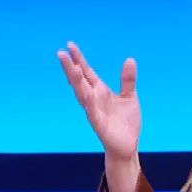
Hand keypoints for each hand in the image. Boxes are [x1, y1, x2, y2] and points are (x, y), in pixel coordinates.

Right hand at [57, 42, 140, 160]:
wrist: (127, 146)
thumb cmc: (126, 122)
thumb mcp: (129, 96)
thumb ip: (127, 80)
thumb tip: (129, 59)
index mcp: (100, 91)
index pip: (87, 72)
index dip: (78, 59)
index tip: (70, 45)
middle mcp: (94, 99)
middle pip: (79, 80)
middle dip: (71, 67)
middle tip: (61, 53)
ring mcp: (94, 112)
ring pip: (82, 94)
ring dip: (76, 82)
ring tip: (72, 68)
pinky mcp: (99, 125)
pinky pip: (92, 113)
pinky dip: (89, 104)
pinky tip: (85, 94)